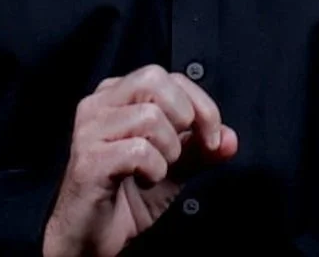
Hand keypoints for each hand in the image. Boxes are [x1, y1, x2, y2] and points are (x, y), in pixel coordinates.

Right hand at [42, 63, 238, 256]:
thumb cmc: (126, 198)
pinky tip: (145, 181)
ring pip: (149, 116)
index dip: (200, 104)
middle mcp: (98, 104)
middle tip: (181, 150)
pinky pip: (138, 151)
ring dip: (168, 150)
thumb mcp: (173, 167)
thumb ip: (199, 149)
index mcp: (116, 96)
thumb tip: (231, 138)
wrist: (91, 241)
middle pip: (154, 79)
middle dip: (183, 116)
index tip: (213, 137)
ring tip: (158, 170)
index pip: (167, 77)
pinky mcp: (88, 160)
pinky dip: (155, 170)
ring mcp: (89, 130)